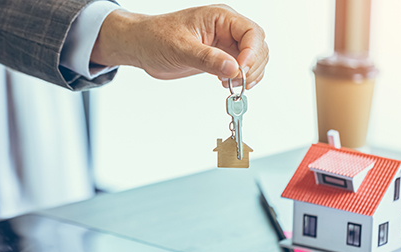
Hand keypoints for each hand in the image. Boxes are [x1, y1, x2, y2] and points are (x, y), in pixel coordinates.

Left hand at [91, 5, 268, 88]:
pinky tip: (227, 83)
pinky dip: (242, 78)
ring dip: (250, 74)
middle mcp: (226, 29)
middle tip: (237, 82)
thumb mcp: (180, 48)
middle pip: (258, 46)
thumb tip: (233, 68)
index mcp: (220, 18)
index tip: (241, 71)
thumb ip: (208, 59)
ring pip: (254, 58)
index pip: (251, 32)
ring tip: (232, 84)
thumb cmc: (155, 38)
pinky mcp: (221, 57)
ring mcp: (225, 43)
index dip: (251, 53)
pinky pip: (242, 68)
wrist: (142, 45)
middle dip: (253, 66)